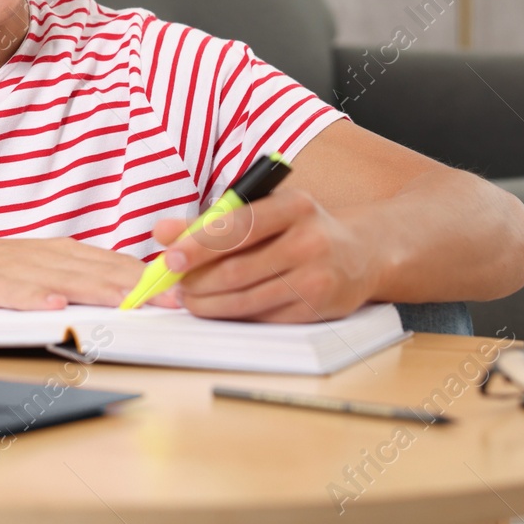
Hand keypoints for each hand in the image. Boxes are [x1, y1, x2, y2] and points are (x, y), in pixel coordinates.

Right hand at [0, 235, 181, 317]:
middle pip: (90, 268)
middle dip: (131, 282)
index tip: (175, 287)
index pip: (103, 260)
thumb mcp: (28, 271)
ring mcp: (6, 270)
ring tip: (126, 300)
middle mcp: (34, 257)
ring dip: (94, 288)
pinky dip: (32, 297)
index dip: (140, 273)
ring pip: (58, 278)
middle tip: (167, 297)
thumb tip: (119, 287)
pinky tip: (54, 306)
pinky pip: (9, 292)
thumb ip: (68, 276)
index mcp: (49, 253)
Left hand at [151, 187, 382, 322]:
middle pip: (237, 269)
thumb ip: (211, 221)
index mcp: (294, 206)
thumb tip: (162, 232)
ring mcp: (316, 277)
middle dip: (197, 282)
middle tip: (175, 286)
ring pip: (247, 299)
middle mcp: (309, 240)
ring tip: (190, 300)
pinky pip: (263, 317)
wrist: (362, 253)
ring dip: (209, 304)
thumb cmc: (300, 229)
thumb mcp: (264, 210)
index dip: (198, 245)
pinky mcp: (318, 308)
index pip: (237, 226)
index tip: (170, 258)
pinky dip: (235, 316)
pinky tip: (221, 309)